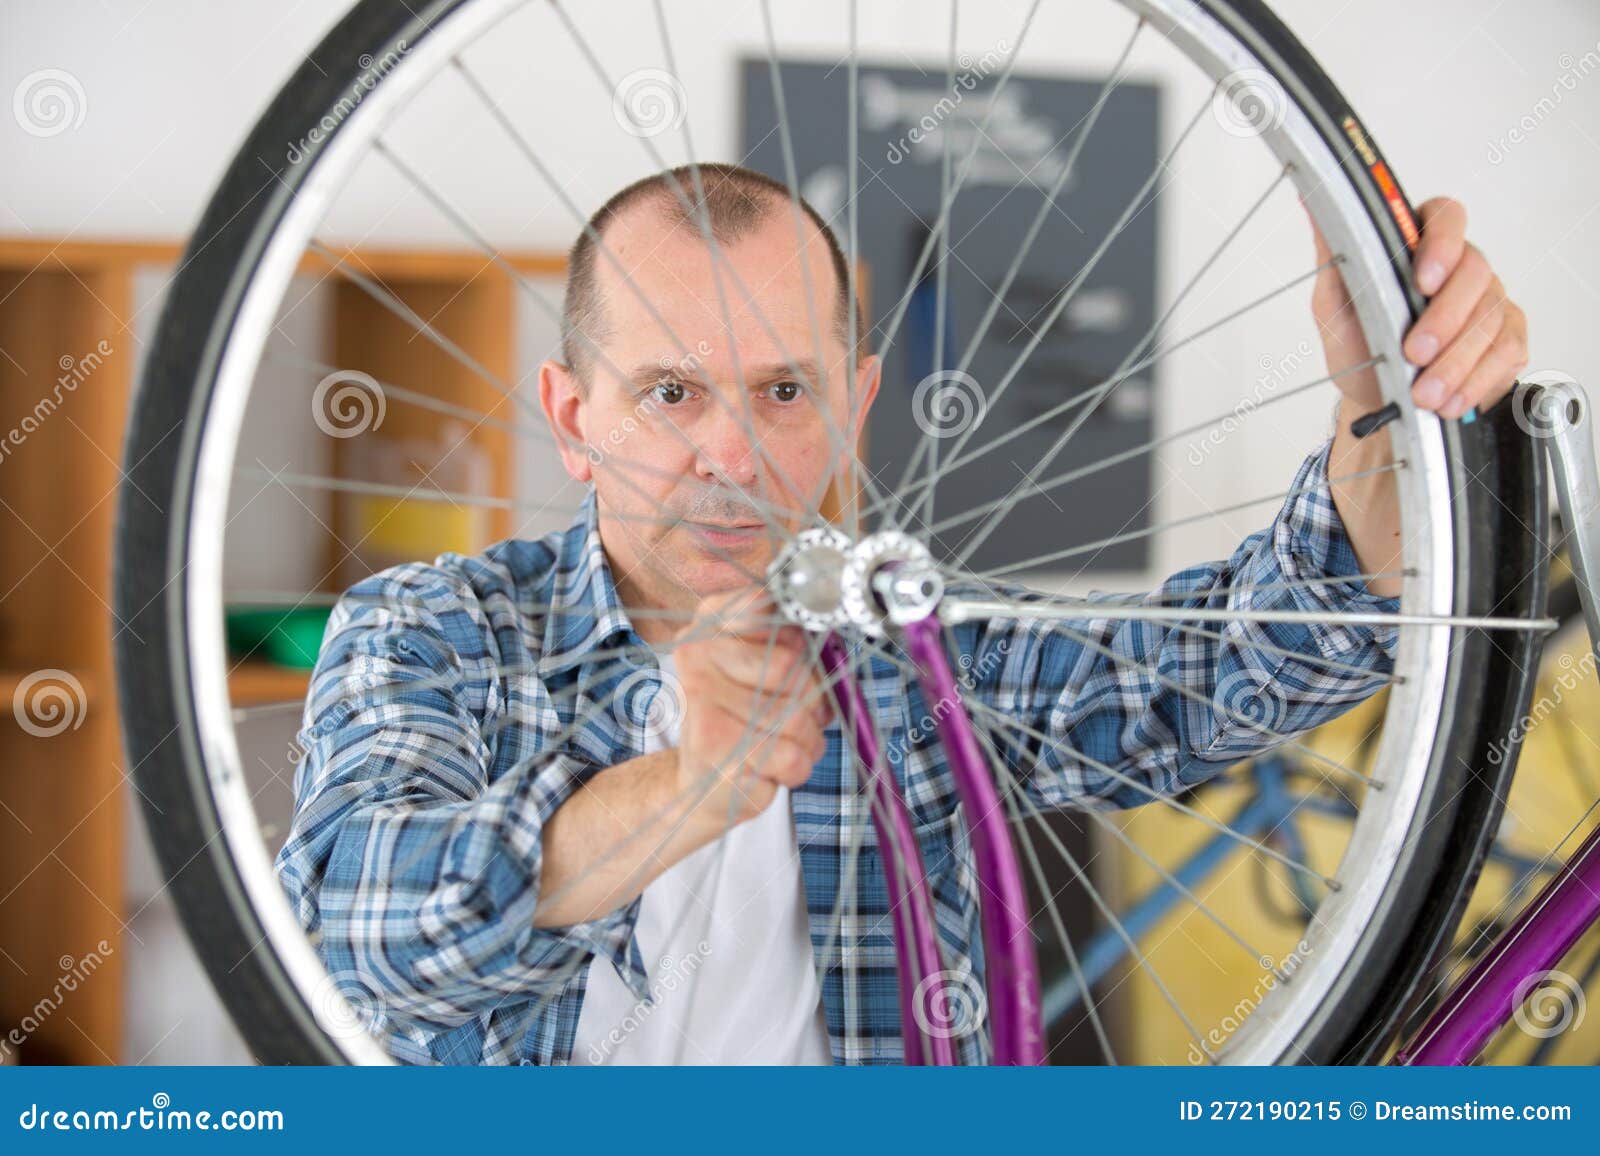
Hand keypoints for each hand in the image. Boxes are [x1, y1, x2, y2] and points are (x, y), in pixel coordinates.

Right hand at [673, 589, 828, 828]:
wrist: (702, 783)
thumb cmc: (744, 719)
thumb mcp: (765, 670)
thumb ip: (794, 643)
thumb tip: (833, 635)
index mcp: (710, 623)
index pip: (770, 605)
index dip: (800, 635)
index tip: (801, 653)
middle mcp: (697, 654)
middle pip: (791, 665)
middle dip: (812, 701)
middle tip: (802, 716)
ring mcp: (702, 700)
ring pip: (798, 717)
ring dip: (808, 740)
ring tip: (786, 745)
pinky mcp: (714, 746)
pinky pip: (792, 756)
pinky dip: (796, 768)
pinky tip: (772, 766)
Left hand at [1307, 196, 1528, 419]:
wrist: (1376, 397)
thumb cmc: (1358, 345)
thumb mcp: (1335, 305)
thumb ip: (1334, 258)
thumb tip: (1317, 207)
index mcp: (1420, 247)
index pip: (1446, 217)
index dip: (1442, 243)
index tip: (1424, 281)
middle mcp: (1462, 268)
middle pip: (1476, 271)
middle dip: (1444, 318)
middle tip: (1413, 353)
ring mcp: (1490, 302)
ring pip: (1491, 317)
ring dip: (1455, 361)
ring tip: (1424, 393)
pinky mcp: (1507, 339)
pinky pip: (1506, 352)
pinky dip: (1476, 381)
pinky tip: (1450, 400)